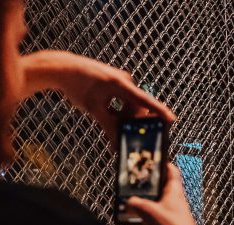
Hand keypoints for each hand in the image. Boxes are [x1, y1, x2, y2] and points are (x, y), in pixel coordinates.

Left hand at [21, 51, 175, 144]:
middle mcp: (123, 81)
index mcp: (121, 84)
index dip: (159, 111)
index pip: (145, 100)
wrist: (62, 68)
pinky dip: (116, 110)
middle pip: (136, 107)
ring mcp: (118, 81)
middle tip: (127, 135)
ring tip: (110, 123)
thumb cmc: (77, 86)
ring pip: (128, 105)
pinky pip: (121, 100)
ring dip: (122, 117)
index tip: (171, 119)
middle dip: (132, 121)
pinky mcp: (113, 83)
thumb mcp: (94, 110)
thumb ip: (108, 128)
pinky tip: (106, 115)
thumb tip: (117, 145)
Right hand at [123, 165, 194, 224]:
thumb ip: (133, 204)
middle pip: (159, 189)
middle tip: (133, 186)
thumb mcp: (146, 211)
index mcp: (174, 191)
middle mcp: (175, 201)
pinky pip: (153, 221)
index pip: (171, 170)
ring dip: (141, 207)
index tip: (153, 160)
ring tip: (127, 208)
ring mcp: (173, 214)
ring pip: (155, 206)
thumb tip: (127, 202)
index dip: (162, 163)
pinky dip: (141, 222)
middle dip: (145, 188)